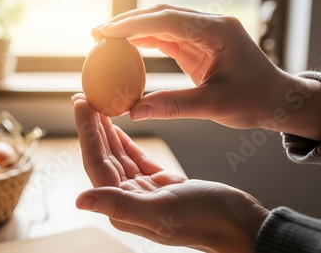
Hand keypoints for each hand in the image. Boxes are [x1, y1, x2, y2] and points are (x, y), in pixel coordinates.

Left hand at [73, 94, 268, 252]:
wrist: (240, 224)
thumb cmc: (205, 220)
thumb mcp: (161, 211)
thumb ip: (119, 206)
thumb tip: (80, 200)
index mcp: (123, 207)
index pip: (96, 163)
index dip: (86, 132)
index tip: (80, 104)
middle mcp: (128, 200)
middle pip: (103, 156)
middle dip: (92, 127)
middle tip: (83, 97)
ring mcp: (144, 191)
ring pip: (118, 155)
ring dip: (107, 131)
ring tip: (98, 105)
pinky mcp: (160, 184)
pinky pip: (136, 158)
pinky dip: (126, 142)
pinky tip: (118, 127)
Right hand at [94, 3, 320, 141]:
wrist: (278, 100)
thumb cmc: (255, 100)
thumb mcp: (215, 105)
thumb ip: (174, 106)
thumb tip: (135, 112)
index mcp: (218, 32)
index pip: (168, 20)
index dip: (134, 25)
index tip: (105, 33)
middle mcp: (210, 26)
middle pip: (162, 15)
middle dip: (128, 22)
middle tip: (97, 33)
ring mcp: (204, 33)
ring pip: (162, 23)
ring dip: (134, 29)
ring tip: (105, 39)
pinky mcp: (199, 45)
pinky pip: (168, 38)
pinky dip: (145, 41)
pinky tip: (126, 47)